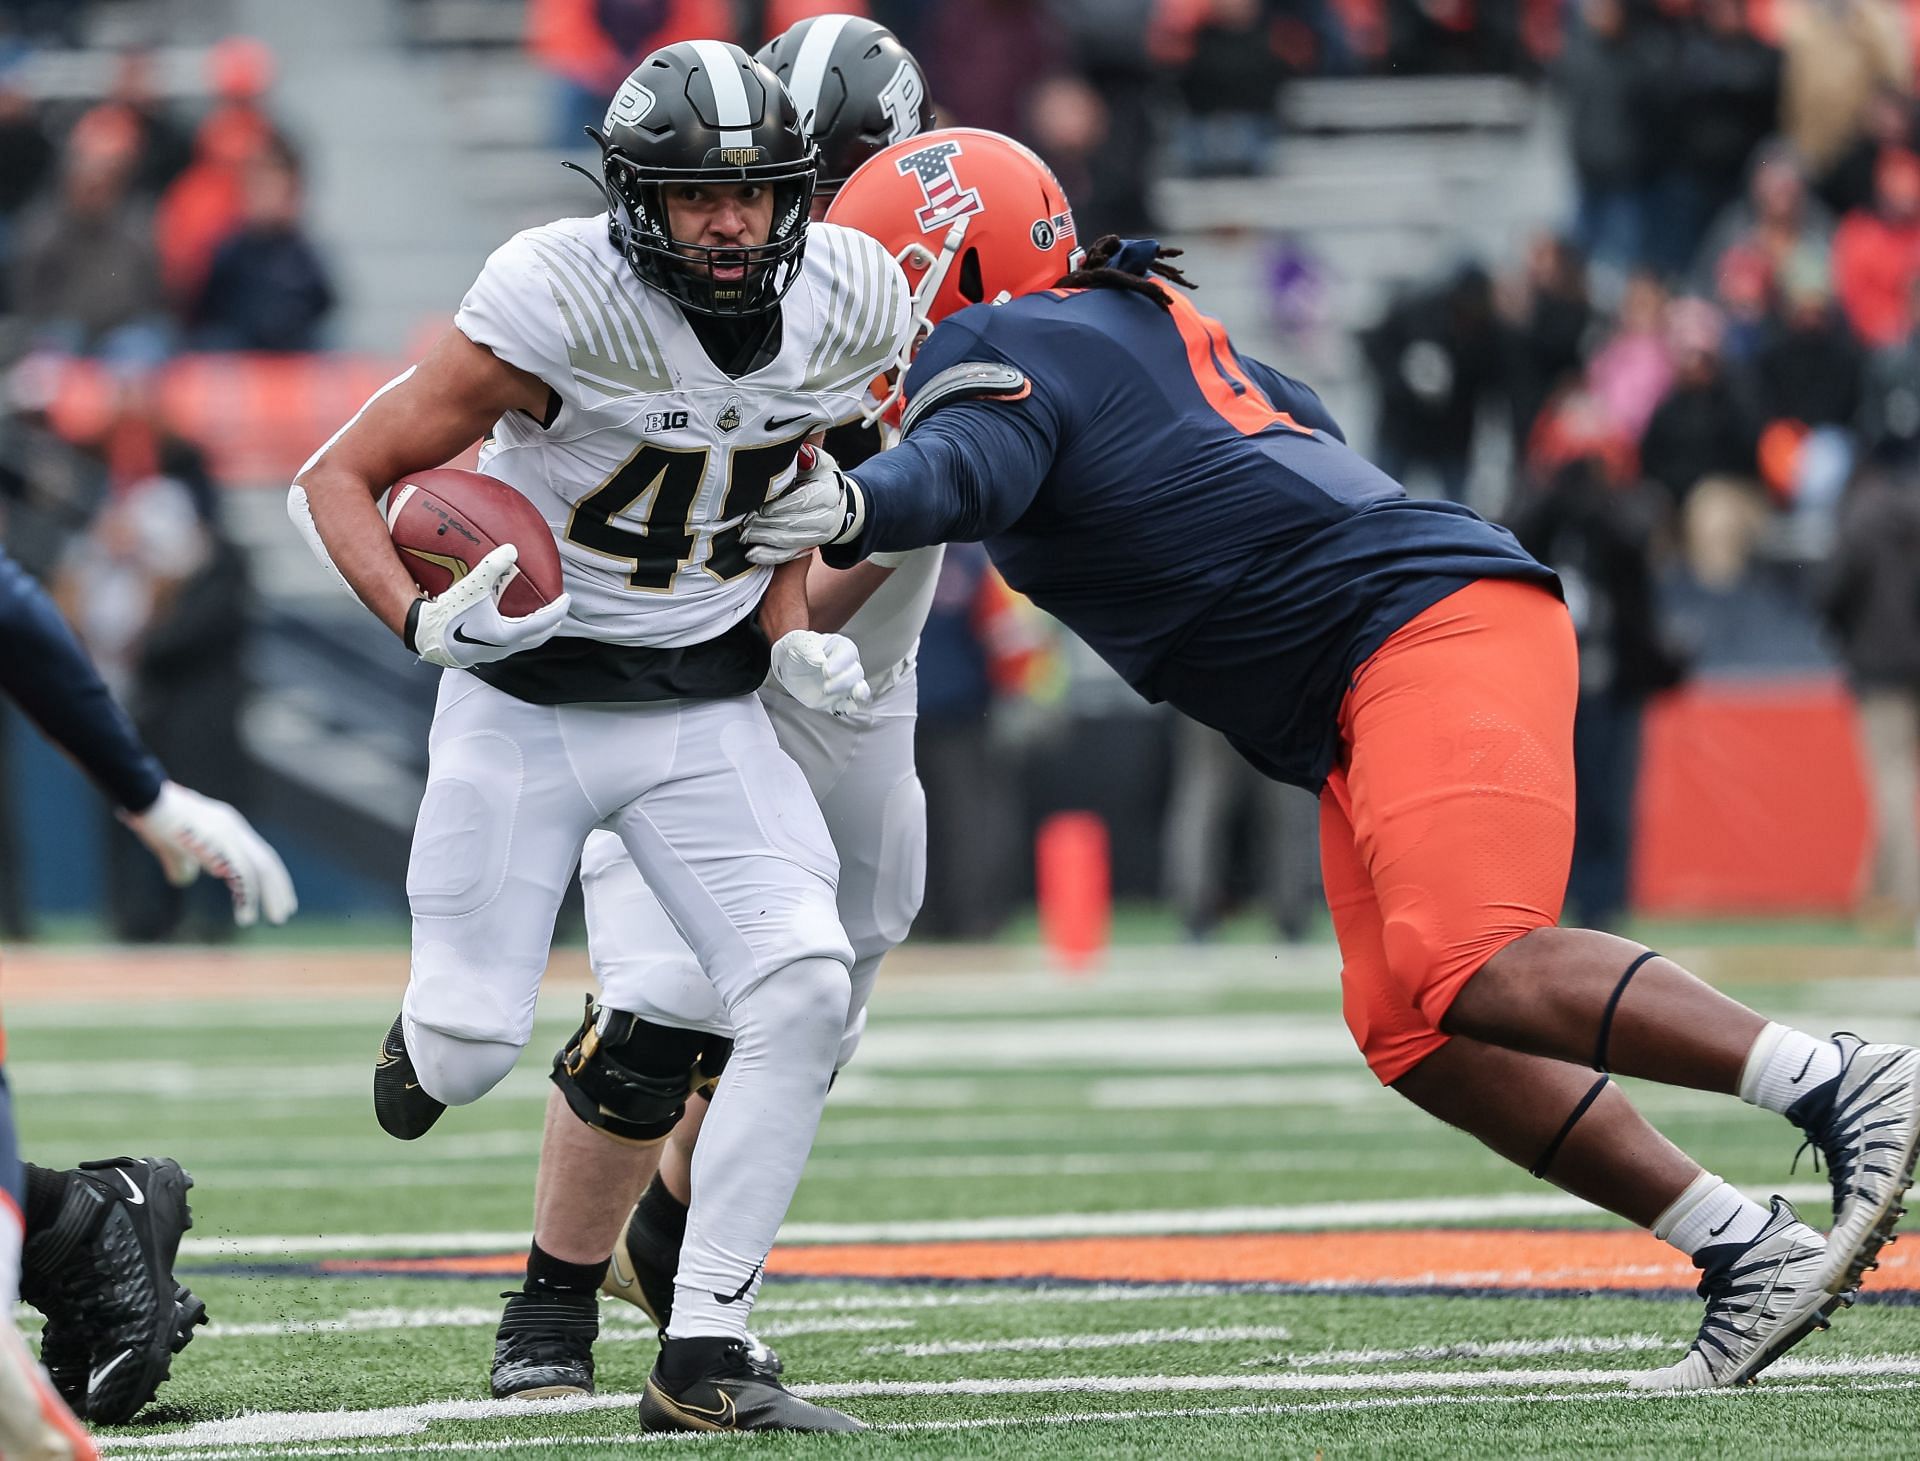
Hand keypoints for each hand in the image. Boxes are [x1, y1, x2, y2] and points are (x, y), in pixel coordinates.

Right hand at [124, 781, 298, 927]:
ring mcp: (227, 834)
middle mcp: (233, 828)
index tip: (279, 897)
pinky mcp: (217, 844)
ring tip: (277, 920)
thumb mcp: (171, 846)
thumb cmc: (153, 819)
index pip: (260, 853)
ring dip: (270, 896)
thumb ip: (182, 862)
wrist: (142, 798)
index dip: (272, 876)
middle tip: (284, 914)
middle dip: (279, 888)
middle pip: (267, 861)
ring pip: (259, 869)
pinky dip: (247, 897)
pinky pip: (240, 874)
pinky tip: (247, 917)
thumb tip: (185, 880)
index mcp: (227, 826)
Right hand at [404, 544, 570, 668]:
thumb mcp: (473, 586)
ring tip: (536, 616)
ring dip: (533, 630)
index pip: (544, 623)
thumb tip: (511, 548)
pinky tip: (506, 621)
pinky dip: (516, 632)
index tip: (567, 599)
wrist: (423, 635)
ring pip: (522, 643)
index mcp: (508, 635)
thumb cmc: (448, 612)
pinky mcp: (480, 654)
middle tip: (557, 610)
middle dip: (550, 624)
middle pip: (537, 638)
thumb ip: (492, 566)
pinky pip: (507, 643)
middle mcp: (504, 649)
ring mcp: (492, 654)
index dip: (559, 610)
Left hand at [743, 445, 864, 564]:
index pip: (803, 501)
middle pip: (792, 523)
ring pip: (787, 541)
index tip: (760, 506)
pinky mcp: (807, 549)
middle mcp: (827, 519)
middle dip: (765, 522)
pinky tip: (751, 553)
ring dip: (763, 538)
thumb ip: (808, 457)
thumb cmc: (819, 478)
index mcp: (828, 494)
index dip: (781, 506)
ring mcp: (817, 537)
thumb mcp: (819, 463)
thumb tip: (802, 455)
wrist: (834, 504)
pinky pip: (787, 555)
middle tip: (744, 520)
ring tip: (743, 533)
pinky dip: (768, 556)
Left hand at [768, 630, 871, 716]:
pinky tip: (850, 710)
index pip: (848, 653)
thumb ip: (810, 650)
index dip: (840, 662)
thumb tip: (820, 660)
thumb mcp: (799, 643)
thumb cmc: (798, 650)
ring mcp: (844, 684)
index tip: (826, 670)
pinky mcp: (837, 700)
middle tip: (826, 687)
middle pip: (856, 672)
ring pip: (860, 688)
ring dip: (859, 692)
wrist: (789, 666)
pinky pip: (847, 705)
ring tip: (855, 695)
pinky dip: (850, 708)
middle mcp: (847, 666)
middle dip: (843, 681)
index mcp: (840, 648)